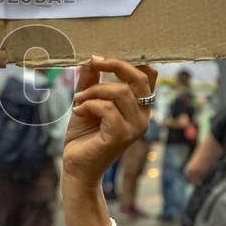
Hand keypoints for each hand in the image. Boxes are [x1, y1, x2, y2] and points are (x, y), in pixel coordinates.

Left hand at [62, 57, 156, 187]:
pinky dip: (88, 105)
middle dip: (115, 65)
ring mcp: (135, 127)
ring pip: (119, 92)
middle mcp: (143, 116)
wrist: (77, 167)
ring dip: (93, 91)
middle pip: (140, 78)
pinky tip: (78, 112)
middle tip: (93, 62)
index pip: (149, 76)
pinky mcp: (121, 136)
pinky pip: (106, 108)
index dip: (130, 61)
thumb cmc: (83, 136)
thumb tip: (91, 59)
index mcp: (139, 107)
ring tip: (78, 100)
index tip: (102, 58)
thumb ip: (91, 82)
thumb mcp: (86, 102)